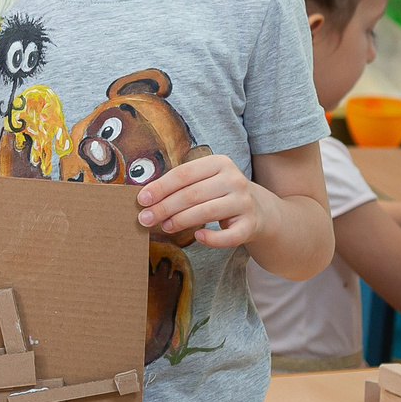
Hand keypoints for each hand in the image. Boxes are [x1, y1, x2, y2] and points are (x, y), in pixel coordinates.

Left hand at [138, 153, 262, 247]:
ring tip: (164, 226)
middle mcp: (234, 179)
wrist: (258, 209)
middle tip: (145, 218)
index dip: (160, 187)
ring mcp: (245, 202)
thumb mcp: (203, 181)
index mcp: (219, 162)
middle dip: (164, 207)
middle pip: (191, 194)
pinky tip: (198, 237)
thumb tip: (145, 197)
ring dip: (180, 221)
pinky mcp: (251, 224)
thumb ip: (179, 185)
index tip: (141, 199)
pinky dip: (212, 239)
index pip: (183, 174)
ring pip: (206, 212)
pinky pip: (229, 236)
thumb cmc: (219, 193)